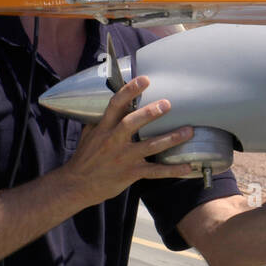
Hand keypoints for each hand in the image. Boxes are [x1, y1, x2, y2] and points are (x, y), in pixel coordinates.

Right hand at [61, 75, 201, 206]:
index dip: (129, 91)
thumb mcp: (89, 134)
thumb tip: (117, 102)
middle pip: (132, 123)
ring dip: (170, 138)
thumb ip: (103, 119)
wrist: (77, 185)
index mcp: (103, 128)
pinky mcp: (131, 173)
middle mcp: (113, 141)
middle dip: (149, 113)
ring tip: (188, 131)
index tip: (144, 80)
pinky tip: (188, 166)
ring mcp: (123, 158)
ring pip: (149, 146)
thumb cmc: (85, 158)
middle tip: (167, 104)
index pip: (115, 105)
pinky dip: (172, 169)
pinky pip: (155, 171)